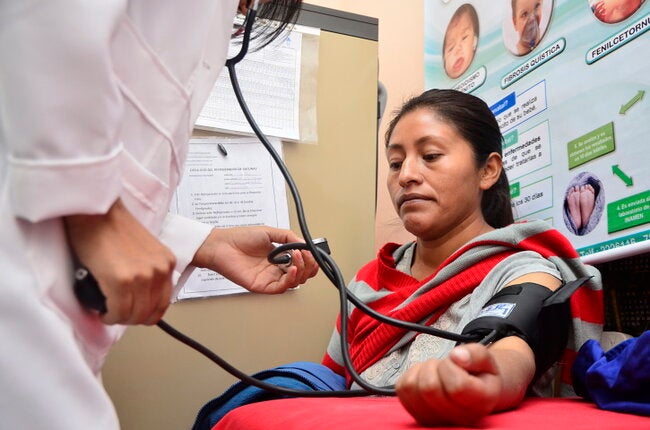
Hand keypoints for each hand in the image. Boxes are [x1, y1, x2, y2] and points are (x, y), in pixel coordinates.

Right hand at [64, 199, 175, 324]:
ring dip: (118, 318)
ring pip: (133, 316)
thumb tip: (139, 297)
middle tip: (116, 313)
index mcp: (166, 263)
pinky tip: (102, 310)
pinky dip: (108, 316)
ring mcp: (142, 277)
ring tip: (108, 311)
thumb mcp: (144, 250)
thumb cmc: (111, 225)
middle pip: (149, 314)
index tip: (133, 313)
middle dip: (131, 318)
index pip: (163, 304)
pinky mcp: (122, 281)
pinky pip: (117, 312)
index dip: (146, 314)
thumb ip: (147, 271)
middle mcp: (159, 271)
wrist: (96, 210)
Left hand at [192, 226, 318, 293]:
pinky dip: (290, 279)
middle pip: (301, 274)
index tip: (310, 251)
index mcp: (279, 257)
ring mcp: (270, 278)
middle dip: (309, 265)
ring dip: (301, 270)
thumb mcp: (269, 232)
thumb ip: (288, 236)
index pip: (301, 263)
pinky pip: (281, 288)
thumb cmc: (239, 238)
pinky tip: (292, 269)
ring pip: (294, 282)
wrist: (222, 245)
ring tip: (297, 257)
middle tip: (305, 255)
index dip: (309, 259)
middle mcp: (276, 269)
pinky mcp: (262, 286)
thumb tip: (304, 244)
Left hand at [395, 343, 501, 426]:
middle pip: (429, 387)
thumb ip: (476, 354)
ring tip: (437, 372)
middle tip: (446, 366)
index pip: (457, 385)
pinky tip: (427, 377)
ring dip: (422, 370)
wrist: (477, 392)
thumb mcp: (488, 360)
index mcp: (479, 403)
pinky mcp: (417, 414)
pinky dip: (411, 375)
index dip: (452, 365)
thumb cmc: (481, 376)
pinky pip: (402, 388)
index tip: (458, 362)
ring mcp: (435, 419)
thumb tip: (457, 356)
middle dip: (435, 366)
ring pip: (412, 387)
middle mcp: (457, 417)